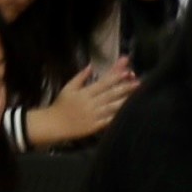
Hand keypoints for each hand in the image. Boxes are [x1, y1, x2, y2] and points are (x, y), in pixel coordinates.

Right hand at [29, 55, 143, 150]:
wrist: (54, 124)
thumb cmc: (60, 105)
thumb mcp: (68, 87)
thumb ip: (80, 77)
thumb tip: (91, 65)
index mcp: (85, 93)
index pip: (103, 83)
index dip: (115, 76)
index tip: (126, 70)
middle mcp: (91, 103)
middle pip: (110, 94)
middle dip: (125, 87)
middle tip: (138, 82)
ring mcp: (94, 115)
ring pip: (112, 107)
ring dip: (125, 100)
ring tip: (138, 95)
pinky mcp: (95, 126)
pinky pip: (109, 121)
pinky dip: (118, 116)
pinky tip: (128, 112)